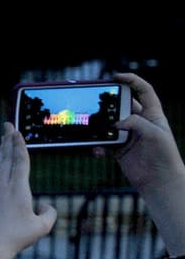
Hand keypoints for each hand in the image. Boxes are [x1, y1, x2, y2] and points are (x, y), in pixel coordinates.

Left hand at [0, 123, 56, 258]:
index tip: (17, 131)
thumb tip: (44, 205)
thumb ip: (49, 213)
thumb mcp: (42, 227)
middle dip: (8, 140)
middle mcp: (4, 187)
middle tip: (7, 124)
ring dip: (3, 151)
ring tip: (4, 140)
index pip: (20, 162)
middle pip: (7, 158)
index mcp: (18, 189)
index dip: (19, 145)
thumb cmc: (16, 238)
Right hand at [107, 72, 184, 191]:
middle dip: (109, 103)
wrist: (159, 181)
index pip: (143, 91)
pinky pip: (103, 142)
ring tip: (93, 128)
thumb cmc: (164, 156)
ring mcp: (128, 135)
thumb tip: (116, 123)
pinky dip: (97, 146)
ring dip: (100, 127)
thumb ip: (136, 123)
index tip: (116, 77)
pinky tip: (98, 151)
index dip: (131, 80)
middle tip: (96, 101)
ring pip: (109, 124)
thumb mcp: (155, 134)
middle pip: (121, 105)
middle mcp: (140, 123)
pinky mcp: (118, 148)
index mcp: (152, 115)